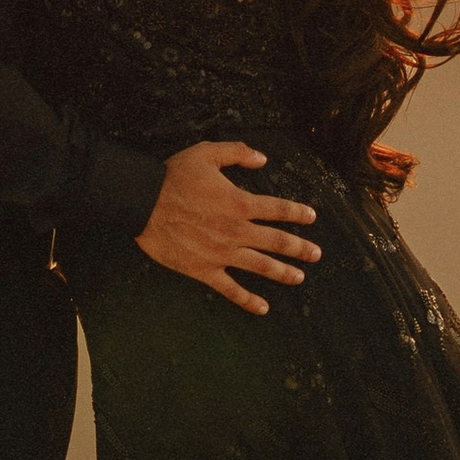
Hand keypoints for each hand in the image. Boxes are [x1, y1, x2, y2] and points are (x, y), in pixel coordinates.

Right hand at [137, 144, 320, 315]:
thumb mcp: (207, 153)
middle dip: (300, 248)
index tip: (312, 217)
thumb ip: (238, 152)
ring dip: (283, 272)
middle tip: (316, 254)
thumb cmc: (173, 177)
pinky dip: (248, 300)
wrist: (143, 203)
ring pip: (261, 266)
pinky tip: (263, 307)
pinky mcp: (205, 270)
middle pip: (277, 241)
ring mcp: (223, 253)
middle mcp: (237, 231)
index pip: (278, 209)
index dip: (297, 213)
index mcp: (240, 203)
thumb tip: (263, 158)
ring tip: (299, 277)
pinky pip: (231, 289)